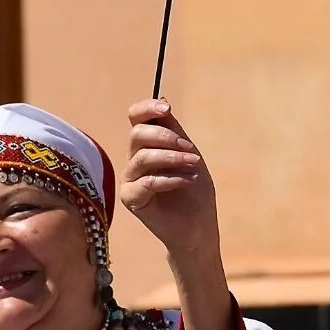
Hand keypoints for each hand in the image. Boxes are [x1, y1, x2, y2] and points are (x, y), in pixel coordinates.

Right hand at [122, 99, 220, 258]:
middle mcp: (135, 160)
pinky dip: (170, 179)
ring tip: (194, 165)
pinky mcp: (131, 199)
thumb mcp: (190, 156)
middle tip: (190, 150)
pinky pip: (146, 182)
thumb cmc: (196, 192)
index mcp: (148, 145)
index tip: (166, 109)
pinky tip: (188, 181)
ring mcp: (130, 179)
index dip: (147, 108)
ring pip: (142, 158)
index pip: (136, 118)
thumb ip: (175, 132)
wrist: (199, 227)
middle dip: (165, 137)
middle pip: (137, 135)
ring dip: (172, 158)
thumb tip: (164, 102)